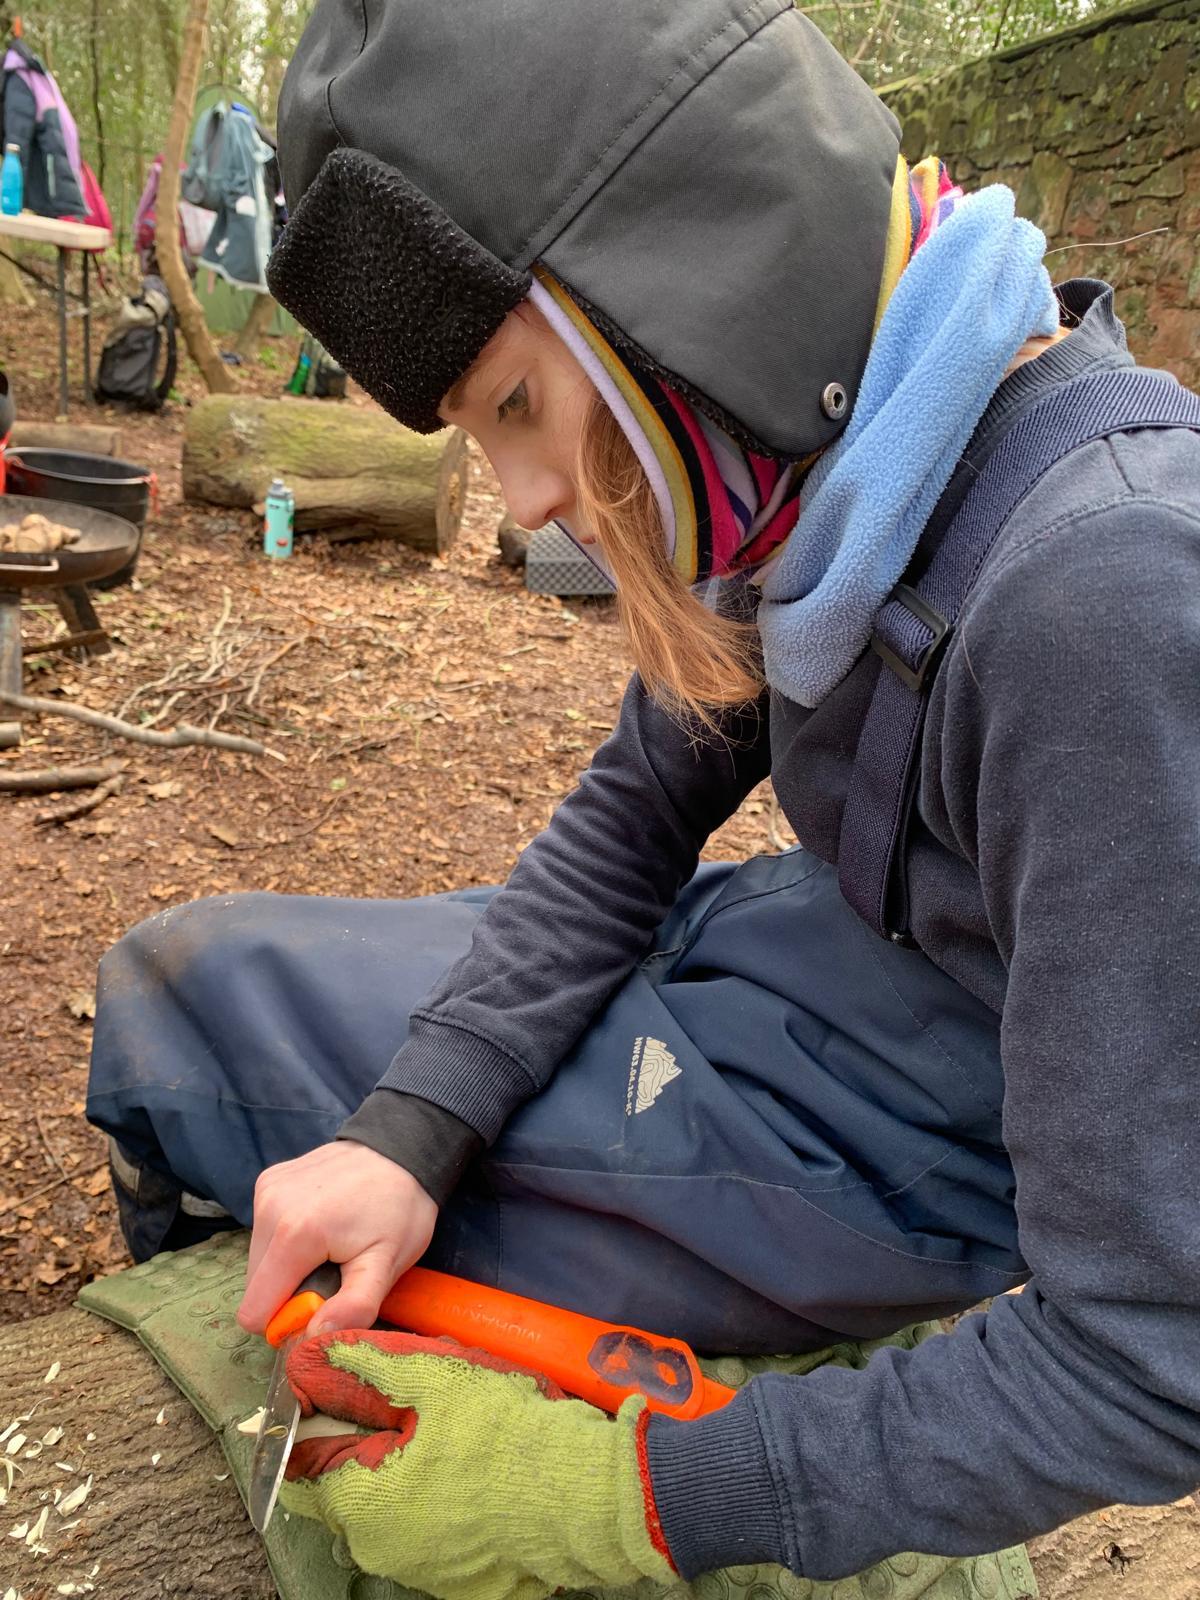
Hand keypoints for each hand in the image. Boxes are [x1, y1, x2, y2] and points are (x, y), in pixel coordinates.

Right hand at [237, 1140, 437, 1334]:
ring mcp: (265, 1190)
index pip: (256, 1312)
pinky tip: (320, 1222)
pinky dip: (286, 1238)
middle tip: (332, 1271)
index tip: (322, 1303)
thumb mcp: (389, 1262)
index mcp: (295, 1235)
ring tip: (329, 1245)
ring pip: (258, 1261)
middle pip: (256, 1287)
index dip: (287, 1320)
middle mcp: (269, 1209)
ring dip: (288, 1266)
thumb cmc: (400, 1207)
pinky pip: (263, 1232)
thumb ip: (355, 1306)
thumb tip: (316, 1337)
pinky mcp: (267, 1180)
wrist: (401, 1146)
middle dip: (290, 1292)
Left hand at [279, 1328, 675, 1599]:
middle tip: (412, 1399)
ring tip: (448, 1425)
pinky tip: (468, 1462)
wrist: (586, 1491)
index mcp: (359, 1499)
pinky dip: (431, 1493)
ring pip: (383, 1503)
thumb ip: (360, 1365)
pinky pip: (422, 1525)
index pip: (303, 1456)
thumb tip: (309, 1352)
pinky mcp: (454, 1574)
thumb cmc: (506, 1430)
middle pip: (342, 1481)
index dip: (318, 1411)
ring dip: (399, 1464)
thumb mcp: (430, 1376)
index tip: (348, 1383)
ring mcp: (416, 1565)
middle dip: (362, 1437)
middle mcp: (376, 1545)